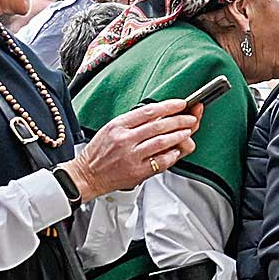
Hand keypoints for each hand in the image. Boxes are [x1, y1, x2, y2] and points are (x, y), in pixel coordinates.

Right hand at [67, 99, 198, 198]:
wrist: (87, 175)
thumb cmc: (99, 152)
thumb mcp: (111, 129)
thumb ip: (133, 122)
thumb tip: (160, 115)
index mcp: (118, 125)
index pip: (149, 111)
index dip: (169, 106)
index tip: (181, 104)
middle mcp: (125, 139)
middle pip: (159, 125)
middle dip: (180, 120)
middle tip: (190, 118)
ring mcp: (132, 156)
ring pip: (162, 142)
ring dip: (180, 135)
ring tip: (188, 131)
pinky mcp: (138, 171)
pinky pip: (161, 161)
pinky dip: (172, 154)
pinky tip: (176, 150)